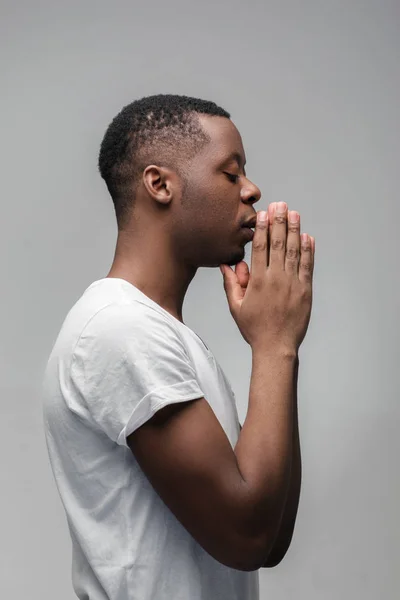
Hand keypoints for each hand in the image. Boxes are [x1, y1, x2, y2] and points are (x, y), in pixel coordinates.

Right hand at [220, 202, 314, 351]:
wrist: (277, 347)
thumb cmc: (254, 328)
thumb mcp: (236, 307)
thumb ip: (232, 283)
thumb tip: (227, 264)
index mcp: (258, 282)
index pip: (260, 249)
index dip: (262, 229)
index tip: (264, 214)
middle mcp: (276, 280)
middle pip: (278, 245)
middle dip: (279, 222)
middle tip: (280, 204)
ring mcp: (293, 284)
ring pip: (294, 252)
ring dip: (295, 231)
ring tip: (294, 213)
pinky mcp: (305, 291)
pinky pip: (307, 266)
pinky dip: (308, 251)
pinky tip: (307, 237)